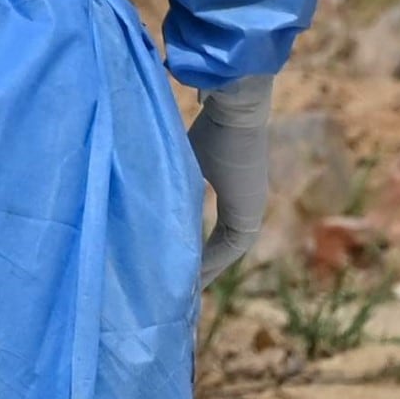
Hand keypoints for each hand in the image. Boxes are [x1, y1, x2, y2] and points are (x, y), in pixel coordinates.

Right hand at [188, 74, 273, 286]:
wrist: (236, 108)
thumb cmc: (210, 125)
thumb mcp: (185, 160)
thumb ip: (176, 182)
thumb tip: (148, 195)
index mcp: (236, 191)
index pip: (219, 232)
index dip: (201, 254)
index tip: (181, 269)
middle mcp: (247, 204)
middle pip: (224, 247)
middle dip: (204, 268)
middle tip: (181, 290)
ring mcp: (251, 208)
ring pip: (228, 250)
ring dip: (208, 269)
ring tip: (185, 289)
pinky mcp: (249, 209)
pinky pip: (230, 245)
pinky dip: (212, 261)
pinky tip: (193, 274)